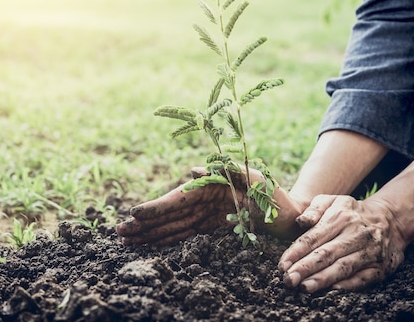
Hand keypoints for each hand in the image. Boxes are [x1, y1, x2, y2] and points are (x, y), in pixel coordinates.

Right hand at [117, 166, 301, 245]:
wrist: (293, 216)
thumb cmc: (277, 197)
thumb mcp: (258, 179)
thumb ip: (229, 172)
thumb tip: (194, 168)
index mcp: (211, 185)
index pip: (179, 198)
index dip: (156, 208)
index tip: (135, 214)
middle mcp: (204, 198)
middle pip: (170, 214)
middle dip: (145, 224)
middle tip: (120, 233)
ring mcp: (206, 213)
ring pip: (173, 225)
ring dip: (150, 234)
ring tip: (127, 241)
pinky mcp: (211, 226)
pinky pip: (185, 234)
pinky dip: (167, 239)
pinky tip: (151, 244)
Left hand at [279, 194, 406, 292]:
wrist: (391, 219)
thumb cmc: (351, 212)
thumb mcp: (333, 200)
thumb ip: (314, 208)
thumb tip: (300, 221)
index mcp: (340, 217)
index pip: (314, 237)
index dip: (296, 252)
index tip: (282, 265)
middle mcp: (355, 234)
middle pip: (326, 254)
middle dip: (305, 268)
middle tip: (288, 280)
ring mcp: (369, 251)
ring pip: (343, 267)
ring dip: (323, 279)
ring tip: (305, 287)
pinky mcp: (381, 266)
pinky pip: (363, 278)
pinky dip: (348, 285)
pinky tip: (332, 290)